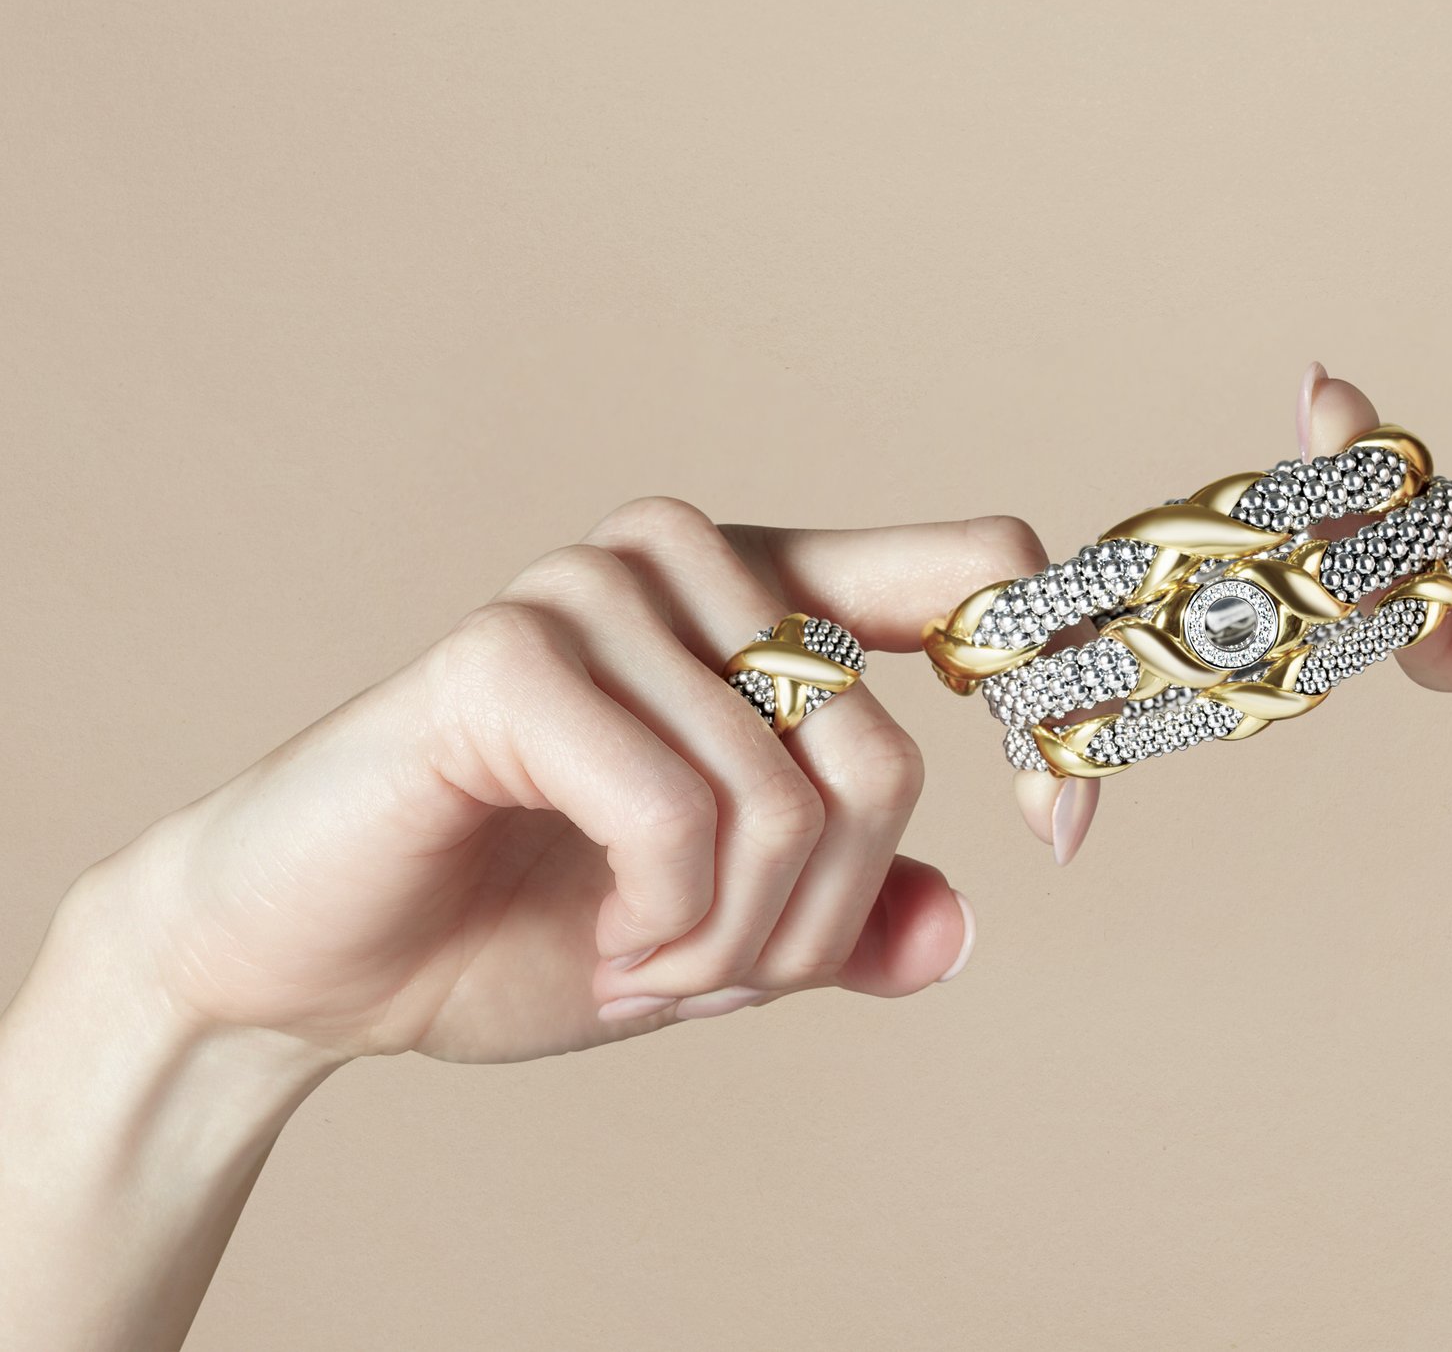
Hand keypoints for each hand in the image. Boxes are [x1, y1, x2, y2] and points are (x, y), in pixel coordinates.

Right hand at [57, 499, 1037, 1063]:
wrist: (305, 966)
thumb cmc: (518, 923)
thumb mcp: (730, 939)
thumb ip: (852, 917)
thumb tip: (961, 926)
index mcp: (769, 592)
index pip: (981, 567)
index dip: (1056, 696)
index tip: (1066, 832)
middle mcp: (694, 559)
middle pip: (888, 755)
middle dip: (822, 917)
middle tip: (719, 971)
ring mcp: (600, 590)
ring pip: (795, 797)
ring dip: (735, 938)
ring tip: (643, 956)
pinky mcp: (512, 650)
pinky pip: (682, 814)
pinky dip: (664, 924)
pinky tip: (604, 941)